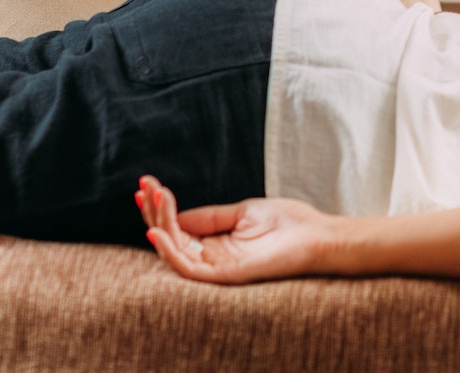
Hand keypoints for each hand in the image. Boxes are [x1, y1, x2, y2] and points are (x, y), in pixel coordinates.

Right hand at [137, 176, 338, 283]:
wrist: (316, 235)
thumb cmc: (287, 224)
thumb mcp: (242, 211)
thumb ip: (209, 216)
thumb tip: (176, 214)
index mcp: (215, 243)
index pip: (177, 228)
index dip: (159, 208)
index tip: (146, 184)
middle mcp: (212, 257)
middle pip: (171, 239)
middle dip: (153, 212)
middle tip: (143, 187)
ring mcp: (217, 268)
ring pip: (174, 252)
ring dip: (159, 225)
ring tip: (153, 198)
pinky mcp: (226, 275)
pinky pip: (189, 269)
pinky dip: (170, 252)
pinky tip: (157, 232)